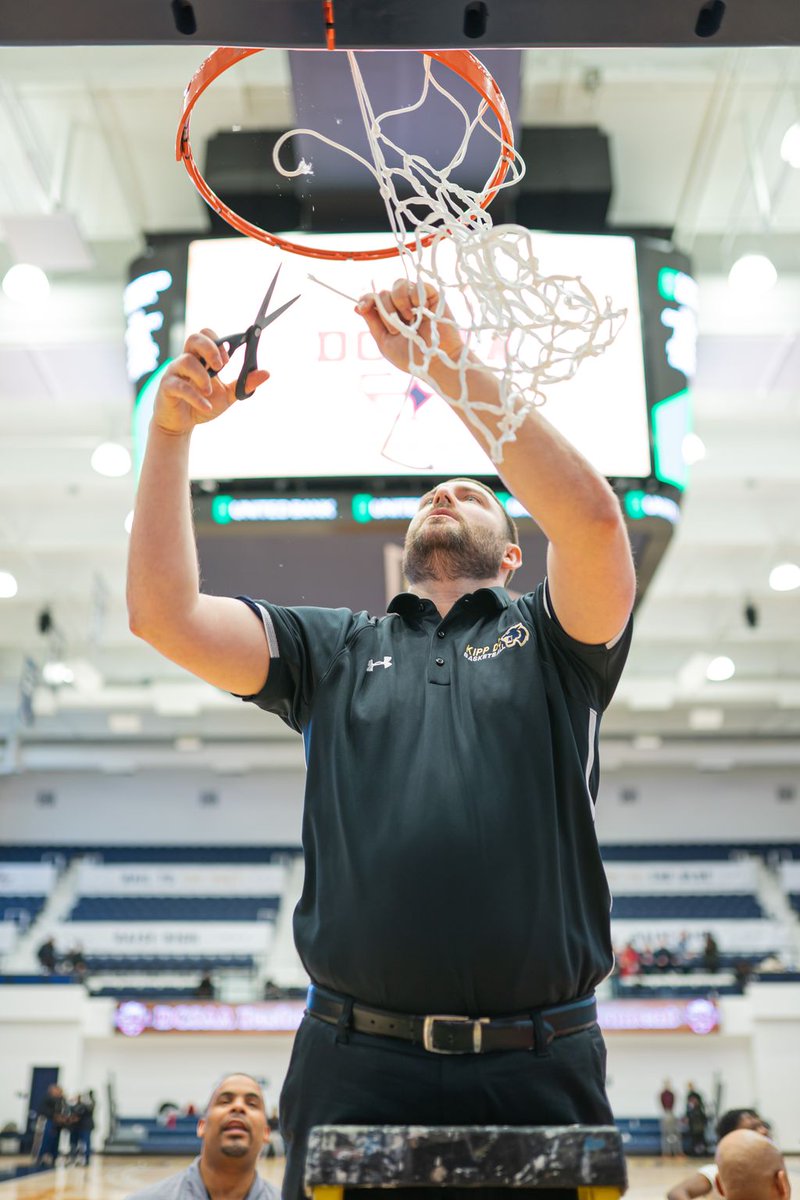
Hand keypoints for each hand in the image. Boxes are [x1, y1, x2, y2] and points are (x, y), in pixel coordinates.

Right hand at [152, 329, 269, 435]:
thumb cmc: (202, 404)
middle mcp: (186, 360)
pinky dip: (196, 397)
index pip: (206, 334)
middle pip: (194, 338)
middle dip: (210, 349)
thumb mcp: (228, 395)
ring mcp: (175, 372)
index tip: (228, 360)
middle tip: (220, 367)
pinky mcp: (167, 387)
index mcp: (201, 358)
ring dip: (202, 376)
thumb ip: (244, 384)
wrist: (181, 425)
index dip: (218, 343)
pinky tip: (206, 407)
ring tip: (209, 391)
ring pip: (186, 361)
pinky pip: (180, 386)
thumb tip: (267, 373)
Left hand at [355, 279, 463, 375]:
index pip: (373, 298)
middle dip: (387, 311)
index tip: (363, 308)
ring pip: (399, 284)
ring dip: (400, 302)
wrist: (435, 363)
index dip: (366, 299)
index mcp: (389, 316)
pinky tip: (420, 310)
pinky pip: (418, 285)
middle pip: (384, 292)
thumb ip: (373, 323)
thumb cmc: (410, 357)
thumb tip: (357, 306)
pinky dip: (415, 296)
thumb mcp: (385, 342)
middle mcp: (401, 305)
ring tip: (410, 320)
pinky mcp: (431, 296)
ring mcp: (416, 300)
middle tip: (398, 329)